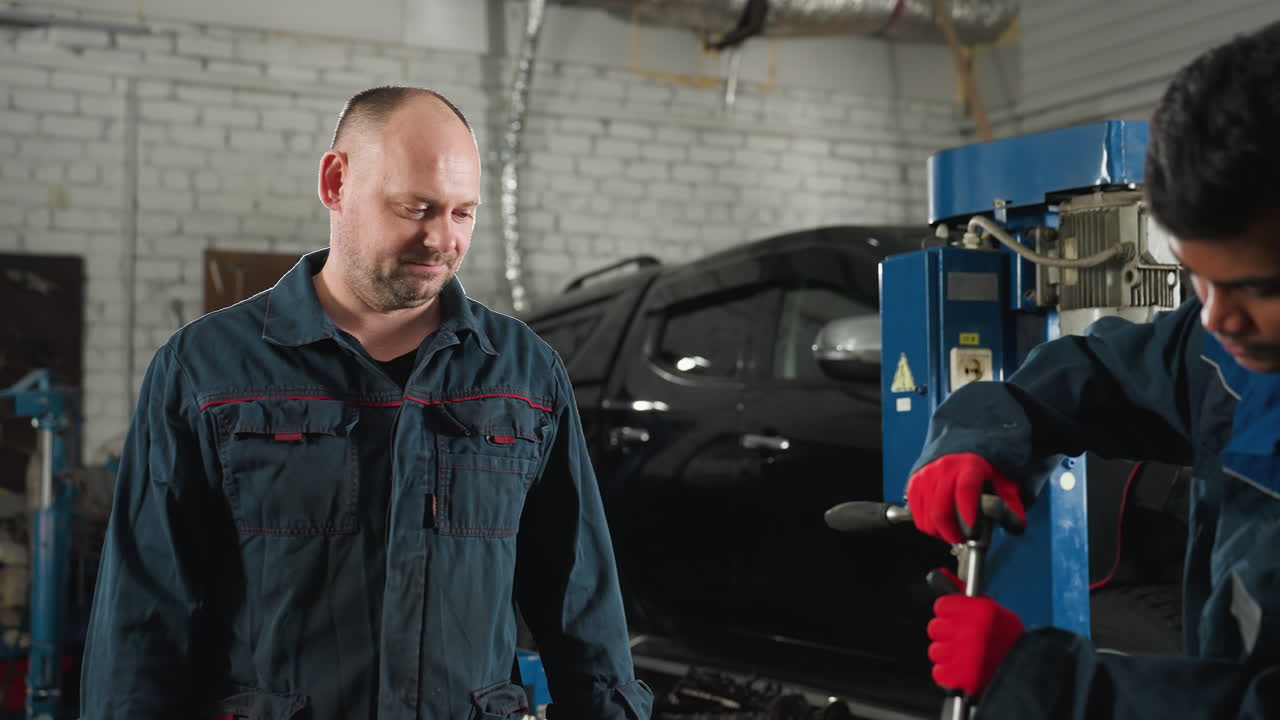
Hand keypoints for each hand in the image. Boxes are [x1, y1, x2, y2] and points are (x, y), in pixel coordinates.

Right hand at [905, 453, 1025, 543]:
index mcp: (970, 465)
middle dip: (952, 534)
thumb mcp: (1003, 481)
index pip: (966, 490)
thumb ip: (1012, 505)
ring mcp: (925, 475)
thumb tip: (1016, 527)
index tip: (973, 533)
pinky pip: (916, 513)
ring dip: (939, 533)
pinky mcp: (914, 482)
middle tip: (963, 540)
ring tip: (952, 533)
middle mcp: (943, 468)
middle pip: (940, 510)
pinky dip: (927, 525)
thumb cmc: (983, 467)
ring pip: (926, 516)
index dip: (968, 514)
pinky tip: (939, 525)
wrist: (959, 445)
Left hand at [928, 593, 1023, 696]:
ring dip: (947, 654)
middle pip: (935, 628)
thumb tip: (939, 572)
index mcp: (980, 612)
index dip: (948, 612)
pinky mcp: (960, 677)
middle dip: (946, 633)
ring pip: (936, 651)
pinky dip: (948, 673)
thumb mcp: (990, 607)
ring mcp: (964, 656)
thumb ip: (962, 590)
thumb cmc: (1006, 638)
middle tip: (962, 638)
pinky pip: (939, 672)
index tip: (957, 618)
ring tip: (965, 655)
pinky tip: (962, 669)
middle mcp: (970, 632)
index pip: (941, 606)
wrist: (1024, 670)